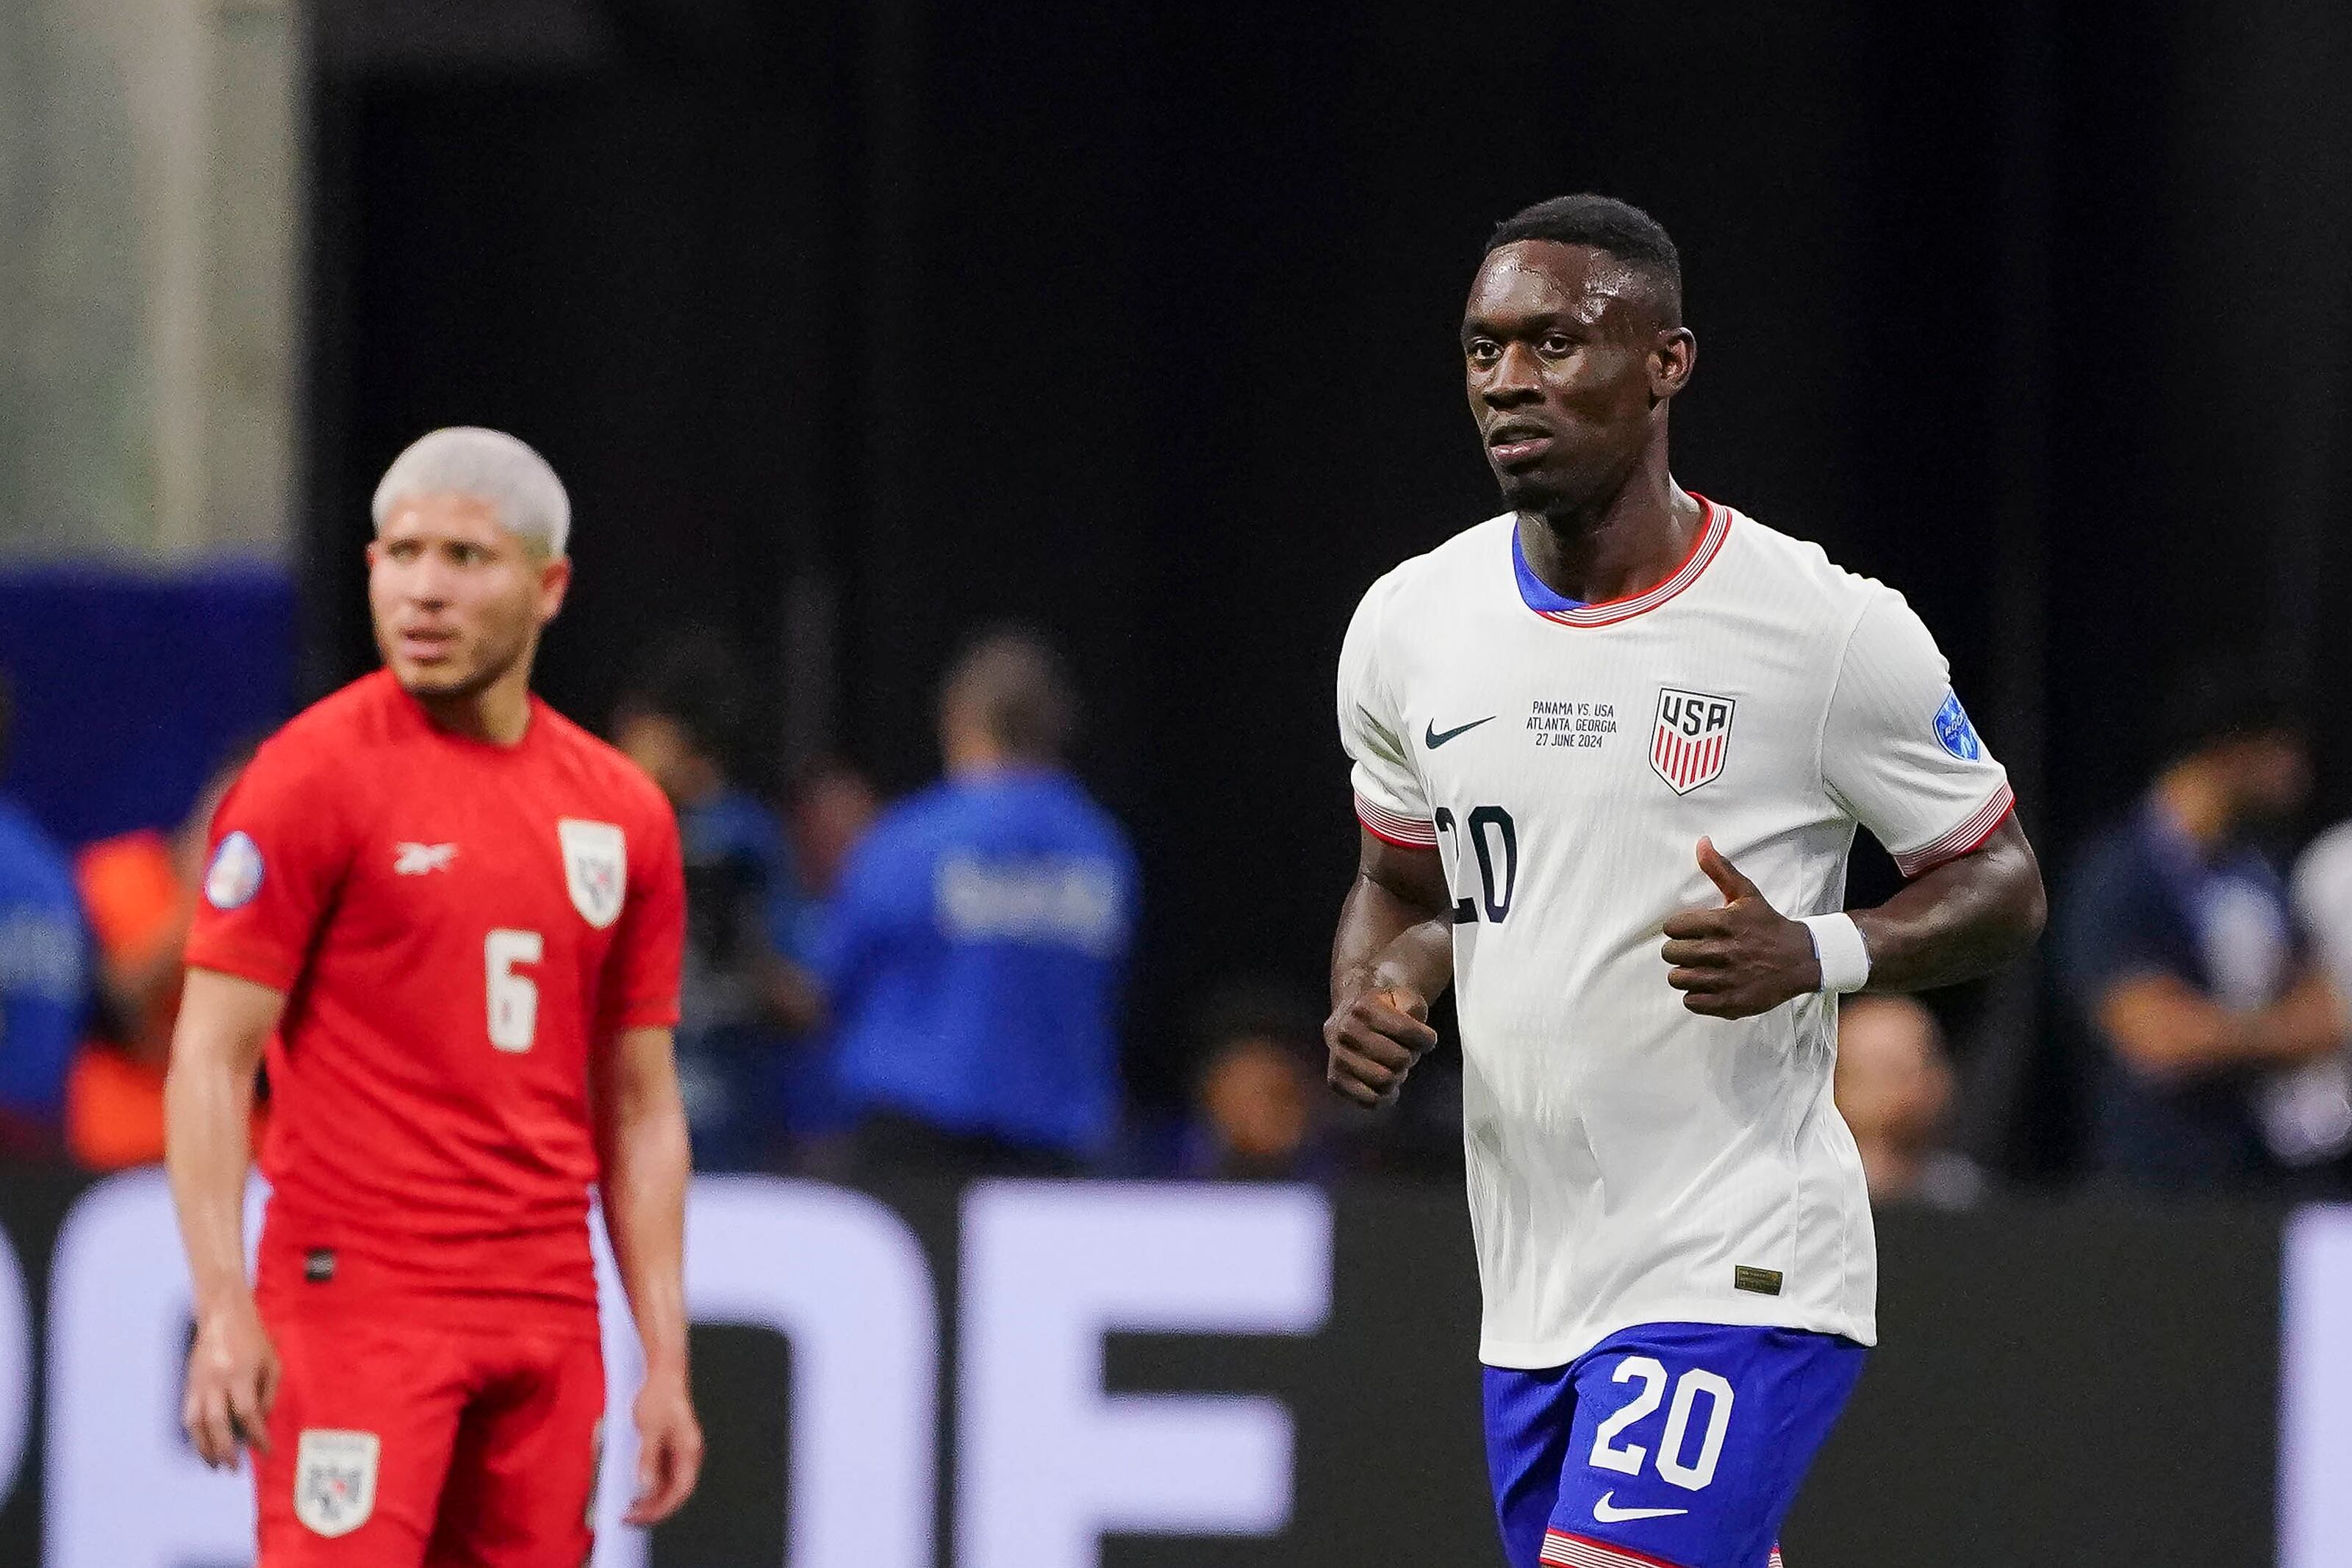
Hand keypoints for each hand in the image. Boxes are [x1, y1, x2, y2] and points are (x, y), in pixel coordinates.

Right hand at [183, 1296, 279, 1468]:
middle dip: (225, 1449)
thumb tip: (261, 1423)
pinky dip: (193, 1433)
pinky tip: (201, 1444)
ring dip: (204, 1447)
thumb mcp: (272, 1363)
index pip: (248, 1414)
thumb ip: (268, 1394)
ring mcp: (199, 1384)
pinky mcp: (188, 1384)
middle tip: (233, 1467)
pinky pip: (187, 1414)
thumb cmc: (254, 1339)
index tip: (264, 1451)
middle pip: (218, 1423)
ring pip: (196, 1423)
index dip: (256, 1435)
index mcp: (241, 1374)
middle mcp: (216, 1381)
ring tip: (214, 1463)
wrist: (223, 1317)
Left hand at [625, 1364, 703, 1525]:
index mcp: (689, 1452)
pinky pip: (663, 1474)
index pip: (679, 1493)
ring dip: (651, 1499)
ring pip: (669, 1485)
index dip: (658, 1509)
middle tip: (629, 1516)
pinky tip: (635, 1488)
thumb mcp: (650, 1430)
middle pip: (675, 1493)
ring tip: (630, 1506)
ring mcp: (681, 1452)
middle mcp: (689, 1455)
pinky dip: (650, 1485)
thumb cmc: (659, 1397)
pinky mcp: (672, 1446)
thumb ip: (649, 1460)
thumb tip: (646, 1488)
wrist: (664, 1373)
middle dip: (653, 1508)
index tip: (635, 1516)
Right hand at [1325, 984, 1439, 1106]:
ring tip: (1393, 1066)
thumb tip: (1408, 1016)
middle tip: (1404, 1052)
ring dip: (1397, 1076)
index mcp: (1364, 1007)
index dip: (1426, 1039)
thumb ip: (1411, 1005)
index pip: (1408, 1031)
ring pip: (1386, 1081)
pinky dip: (1385, 1096)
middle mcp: (1346, 1031)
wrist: (1348, 1021)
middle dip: (1409, 1058)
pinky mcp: (1335, 1080)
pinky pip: (1370, 1100)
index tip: (1425, 1039)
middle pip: (1400, 1059)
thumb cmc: (1384, 1013)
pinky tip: (1386, 1086)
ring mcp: (1338, 1057)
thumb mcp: (1403, 998)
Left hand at [1661, 838, 1820, 1018]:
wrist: (1801, 960)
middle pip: (1671, 953)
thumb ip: (1720, 870)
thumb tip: (1701, 842)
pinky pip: (1691, 1002)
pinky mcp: (1730, 1003)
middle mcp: (1723, 952)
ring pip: (1678, 978)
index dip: (1678, 928)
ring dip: (1685, 973)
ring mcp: (1726, 980)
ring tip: (1701, 967)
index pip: (1672, 927)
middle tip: (1694, 949)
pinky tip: (1709, 985)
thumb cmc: (1768, 925)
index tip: (1689, 930)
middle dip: (1679, 950)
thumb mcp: (1747, 894)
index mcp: (1723, 923)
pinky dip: (1696, 996)